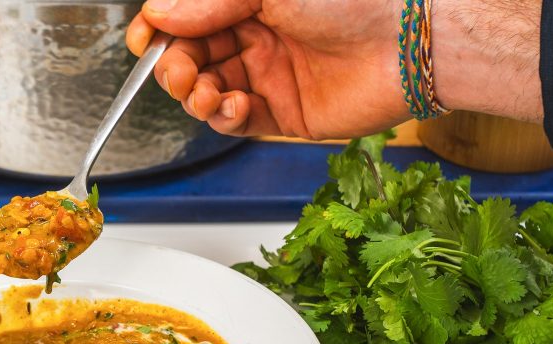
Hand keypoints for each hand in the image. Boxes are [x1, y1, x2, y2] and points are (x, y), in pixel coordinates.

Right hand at [126, 0, 409, 138]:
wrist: (409, 44)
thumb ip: (209, 0)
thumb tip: (158, 13)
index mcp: (248, 1)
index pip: (186, 18)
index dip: (158, 30)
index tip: (143, 41)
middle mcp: (254, 36)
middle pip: (189, 56)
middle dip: (174, 66)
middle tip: (179, 70)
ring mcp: (267, 76)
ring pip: (206, 92)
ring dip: (195, 95)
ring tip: (207, 92)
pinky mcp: (282, 114)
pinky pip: (235, 122)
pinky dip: (224, 117)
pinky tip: (236, 104)